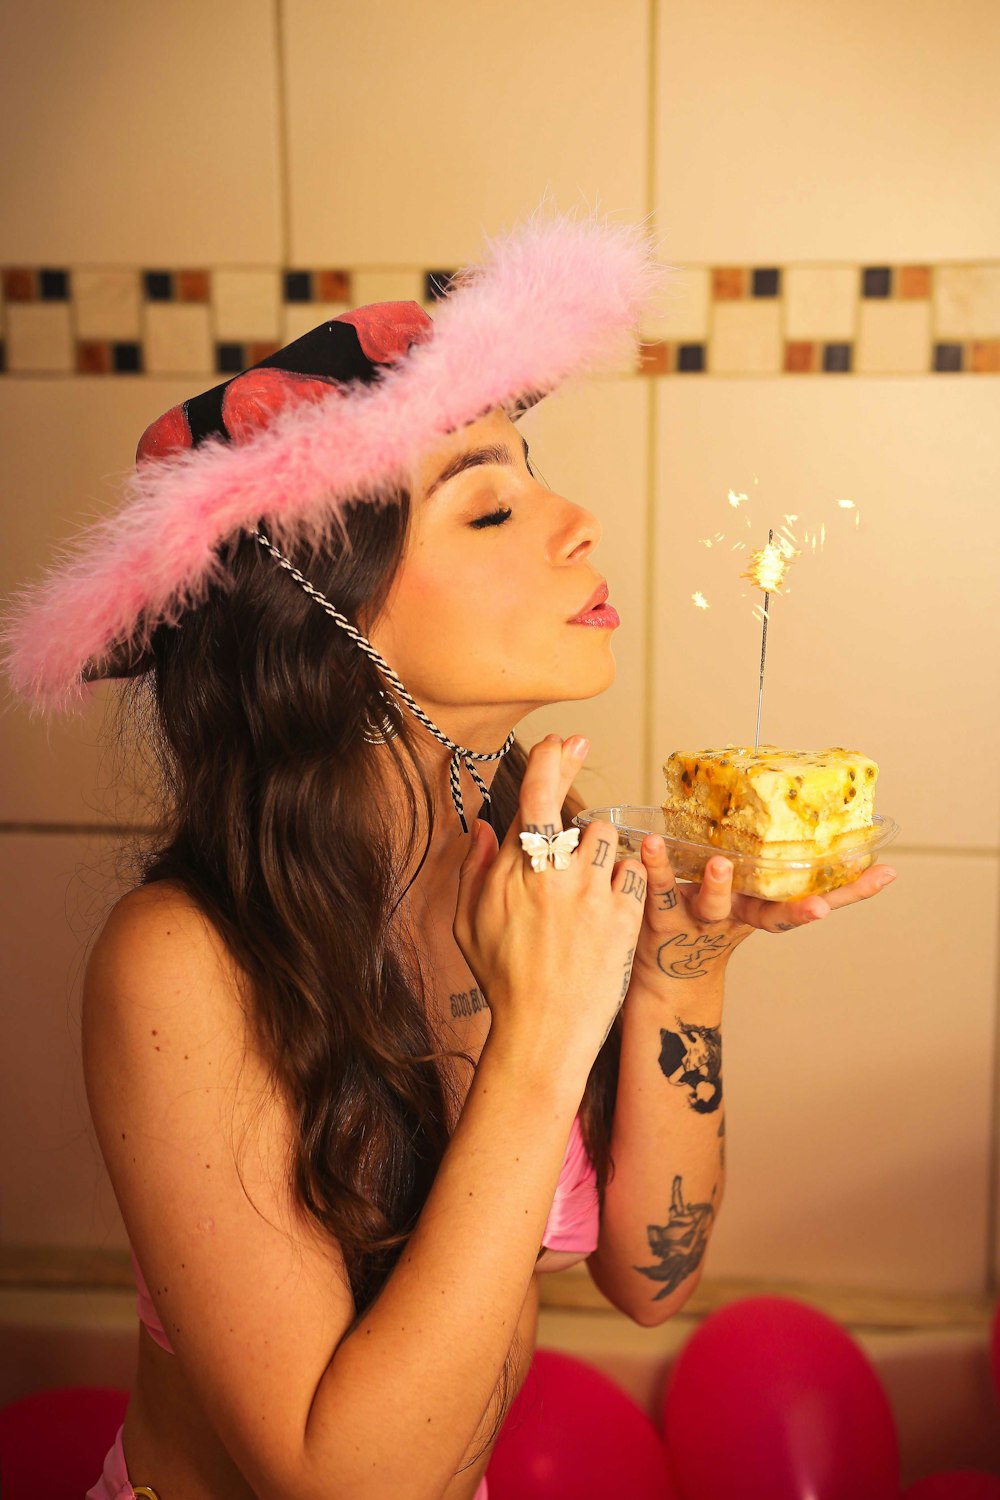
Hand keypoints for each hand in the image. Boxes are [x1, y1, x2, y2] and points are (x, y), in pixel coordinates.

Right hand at [454, 735, 645, 1068]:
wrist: (544, 1030)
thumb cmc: (502, 981)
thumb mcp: (466, 924)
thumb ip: (472, 868)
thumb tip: (484, 826)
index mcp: (512, 870)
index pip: (535, 794)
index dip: (553, 759)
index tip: (565, 740)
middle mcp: (553, 872)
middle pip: (575, 811)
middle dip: (576, 807)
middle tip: (578, 783)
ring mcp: (591, 892)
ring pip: (606, 837)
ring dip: (598, 851)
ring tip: (585, 884)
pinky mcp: (623, 914)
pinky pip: (631, 872)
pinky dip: (622, 882)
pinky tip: (606, 907)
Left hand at [629, 837, 897, 989]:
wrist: (663, 973)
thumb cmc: (708, 919)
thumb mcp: (745, 894)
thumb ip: (772, 863)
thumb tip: (806, 812)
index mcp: (761, 910)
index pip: (814, 901)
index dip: (851, 892)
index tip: (885, 876)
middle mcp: (737, 917)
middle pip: (769, 914)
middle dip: (797, 911)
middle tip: (817, 906)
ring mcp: (700, 920)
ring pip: (712, 904)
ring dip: (717, 886)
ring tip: (720, 864)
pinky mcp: (661, 914)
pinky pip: (660, 889)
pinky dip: (655, 867)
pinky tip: (651, 845)